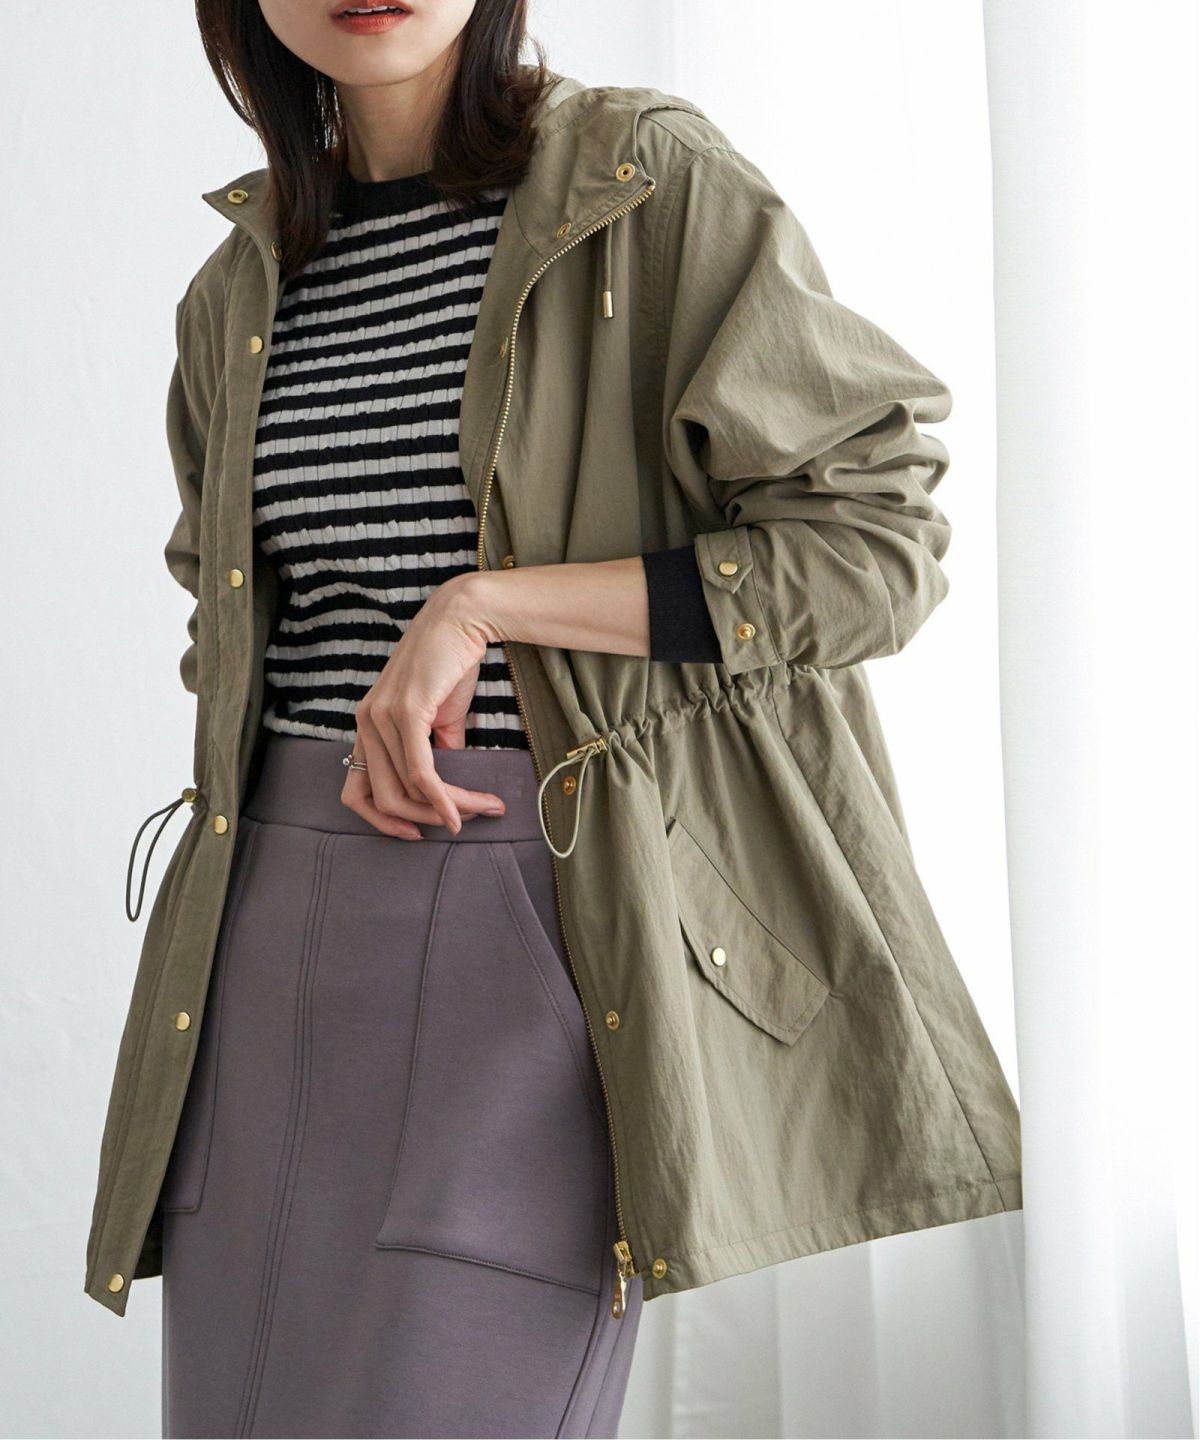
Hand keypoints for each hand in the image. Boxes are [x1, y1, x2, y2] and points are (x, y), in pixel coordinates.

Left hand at [340, 573, 507, 838]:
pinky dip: (443, 797)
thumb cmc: (450, 663)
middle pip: (382, 798)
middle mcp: (365, 722)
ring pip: (406, 788)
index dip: (380, 820)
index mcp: (367, 724)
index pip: (355, 790)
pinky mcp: (407, 711)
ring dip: (446, 808)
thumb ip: (438, 751)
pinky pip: (421, 771)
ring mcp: (382, 717)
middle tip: (456, 825)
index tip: (413, 834)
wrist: (462, 619)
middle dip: (422, 820)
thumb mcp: (440, 716)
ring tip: (479, 810)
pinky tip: (464, 809)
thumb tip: (447, 787)